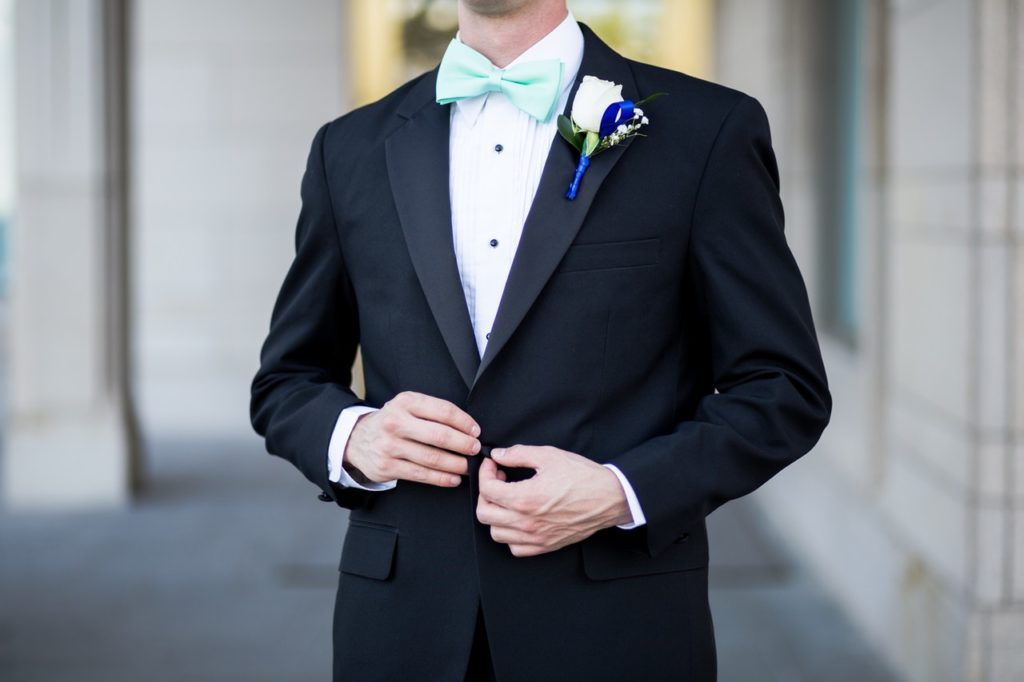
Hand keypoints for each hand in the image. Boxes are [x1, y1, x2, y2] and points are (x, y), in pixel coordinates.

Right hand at [343, 391, 480, 487]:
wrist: (356, 439)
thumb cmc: (392, 421)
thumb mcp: (407, 406)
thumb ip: (432, 412)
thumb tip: (467, 427)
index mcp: (405, 403)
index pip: (442, 411)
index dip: (464, 422)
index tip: (476, 431)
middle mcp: (396, 423)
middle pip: (439, 436)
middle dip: (463, 444)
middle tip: (475, 449)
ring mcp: (390, 446)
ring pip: (432, 458)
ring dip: (456, 464)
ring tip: (468, 466)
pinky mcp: (388, 466)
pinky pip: (421, 474)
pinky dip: (441, 478)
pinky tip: (454, 478)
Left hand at [476, 445, 631, 556]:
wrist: (610, 498)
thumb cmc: (583, 477)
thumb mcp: (550, 456)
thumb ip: (519, 454)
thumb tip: (499, 455)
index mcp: (525, 498)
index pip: (487, 490)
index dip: (485, 473)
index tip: (493, 465)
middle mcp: (527, 522)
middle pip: (484, 514)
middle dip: (485, 494)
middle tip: (497, 480)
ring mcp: (535, 537)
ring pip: (496, 533)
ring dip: (495, 514)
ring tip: (507, 500)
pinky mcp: (545, 546)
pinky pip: (514, 547)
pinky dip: (510, 535)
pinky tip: (517, 519)